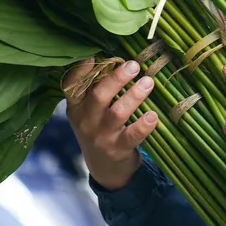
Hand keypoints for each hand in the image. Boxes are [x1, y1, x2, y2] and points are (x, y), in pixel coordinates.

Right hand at [63, 58, 157, 189]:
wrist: (105, 169)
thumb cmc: (98, 130)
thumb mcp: (87, 112)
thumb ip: (93, 89)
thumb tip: (110, 57)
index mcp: (76, 108)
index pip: (72, 87)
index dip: (80, 72)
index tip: (93, 56)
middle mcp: (86, 122)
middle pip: (99, 96)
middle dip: (117, 79)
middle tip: (134, 65)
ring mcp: (102, 136)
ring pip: (117, 113)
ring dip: (134, 95)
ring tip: (149, 82)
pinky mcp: (118, 149)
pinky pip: (133, 135)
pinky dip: (144, 125)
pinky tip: (153, 115)